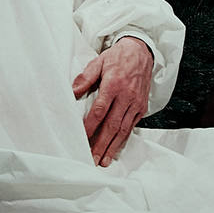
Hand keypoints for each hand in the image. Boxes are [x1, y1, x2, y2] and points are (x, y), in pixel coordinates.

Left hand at [73, 37, 154, 166]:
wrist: (141, 51)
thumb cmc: (117, 57)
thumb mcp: (98, 62)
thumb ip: (85, 78)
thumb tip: (71, 92)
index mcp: (113, 85)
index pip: (99, 111)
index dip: (90, 127)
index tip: (82, 139)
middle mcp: (126, 96)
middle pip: (112, 125)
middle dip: (102, 144)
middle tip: (92, 159)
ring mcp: (136, 103)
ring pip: (123, 130)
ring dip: (113, 147)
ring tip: (104, 161)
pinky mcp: (142, 107)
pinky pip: (132, 126)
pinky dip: (123, 139)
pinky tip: (115, 148)